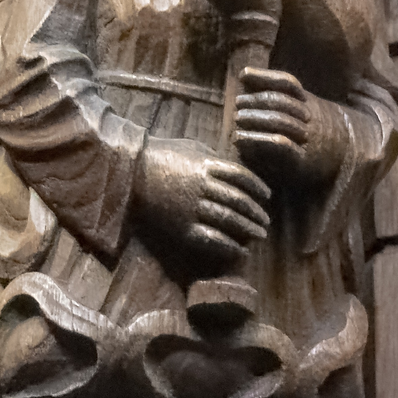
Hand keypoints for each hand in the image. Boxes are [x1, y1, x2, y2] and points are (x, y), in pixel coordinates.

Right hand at [132, 137, 270, 280]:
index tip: (267, 197)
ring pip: (229, 221)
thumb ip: (214, 157)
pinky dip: (229, 246)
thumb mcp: (192, 147)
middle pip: (239, 201)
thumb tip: (234, 167)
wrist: (131, 172)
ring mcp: (192, 208)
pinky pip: (211, 239)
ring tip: (259, 235)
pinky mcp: (181, 226)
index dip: (258, 188)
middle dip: (256, 213)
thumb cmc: (162, 155)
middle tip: (265, 222)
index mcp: (207, 165)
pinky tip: (240, 250)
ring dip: (247, 230)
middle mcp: (202, 186)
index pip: (242, 177)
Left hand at [235, 67, 349, 182]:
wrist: (349, 158)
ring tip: (238, 119)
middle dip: (257, 100)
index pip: (288, 83)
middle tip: (238, 103)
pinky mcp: (303, 160)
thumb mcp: (302, 108)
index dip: (265, 77)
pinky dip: (259, 139)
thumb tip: (244, 74)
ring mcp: (308, 138)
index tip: (243, 75)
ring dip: (255, 119)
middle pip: (282, 102)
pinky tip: (240, 139)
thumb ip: (278, 93)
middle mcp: (311, 117)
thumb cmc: (314, 131)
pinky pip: (281, 146)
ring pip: (281, 122)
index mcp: (309, 102)